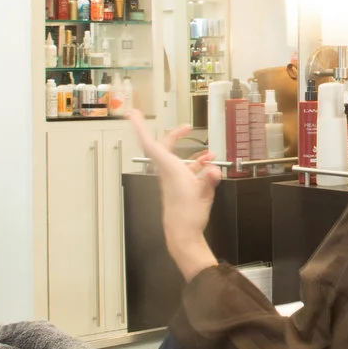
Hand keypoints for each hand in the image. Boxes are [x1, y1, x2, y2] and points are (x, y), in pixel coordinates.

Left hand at [118, 99, 221, 277]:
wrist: (183, 235)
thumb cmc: (188, 215)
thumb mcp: (203, 195)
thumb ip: (209, 179)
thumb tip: (214, 169)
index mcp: (170, 169)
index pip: (151, 144)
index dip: (141, 127)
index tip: (133, 114)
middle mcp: (168, 172)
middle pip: (165, 147)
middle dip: (175, 135)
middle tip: (186, 127)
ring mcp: (172, 180)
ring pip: (177, 159)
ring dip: (191, 153)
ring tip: (208, 152)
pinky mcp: (178, 187)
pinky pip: (185, 170)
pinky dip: (197, 165)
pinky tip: (208, 166)